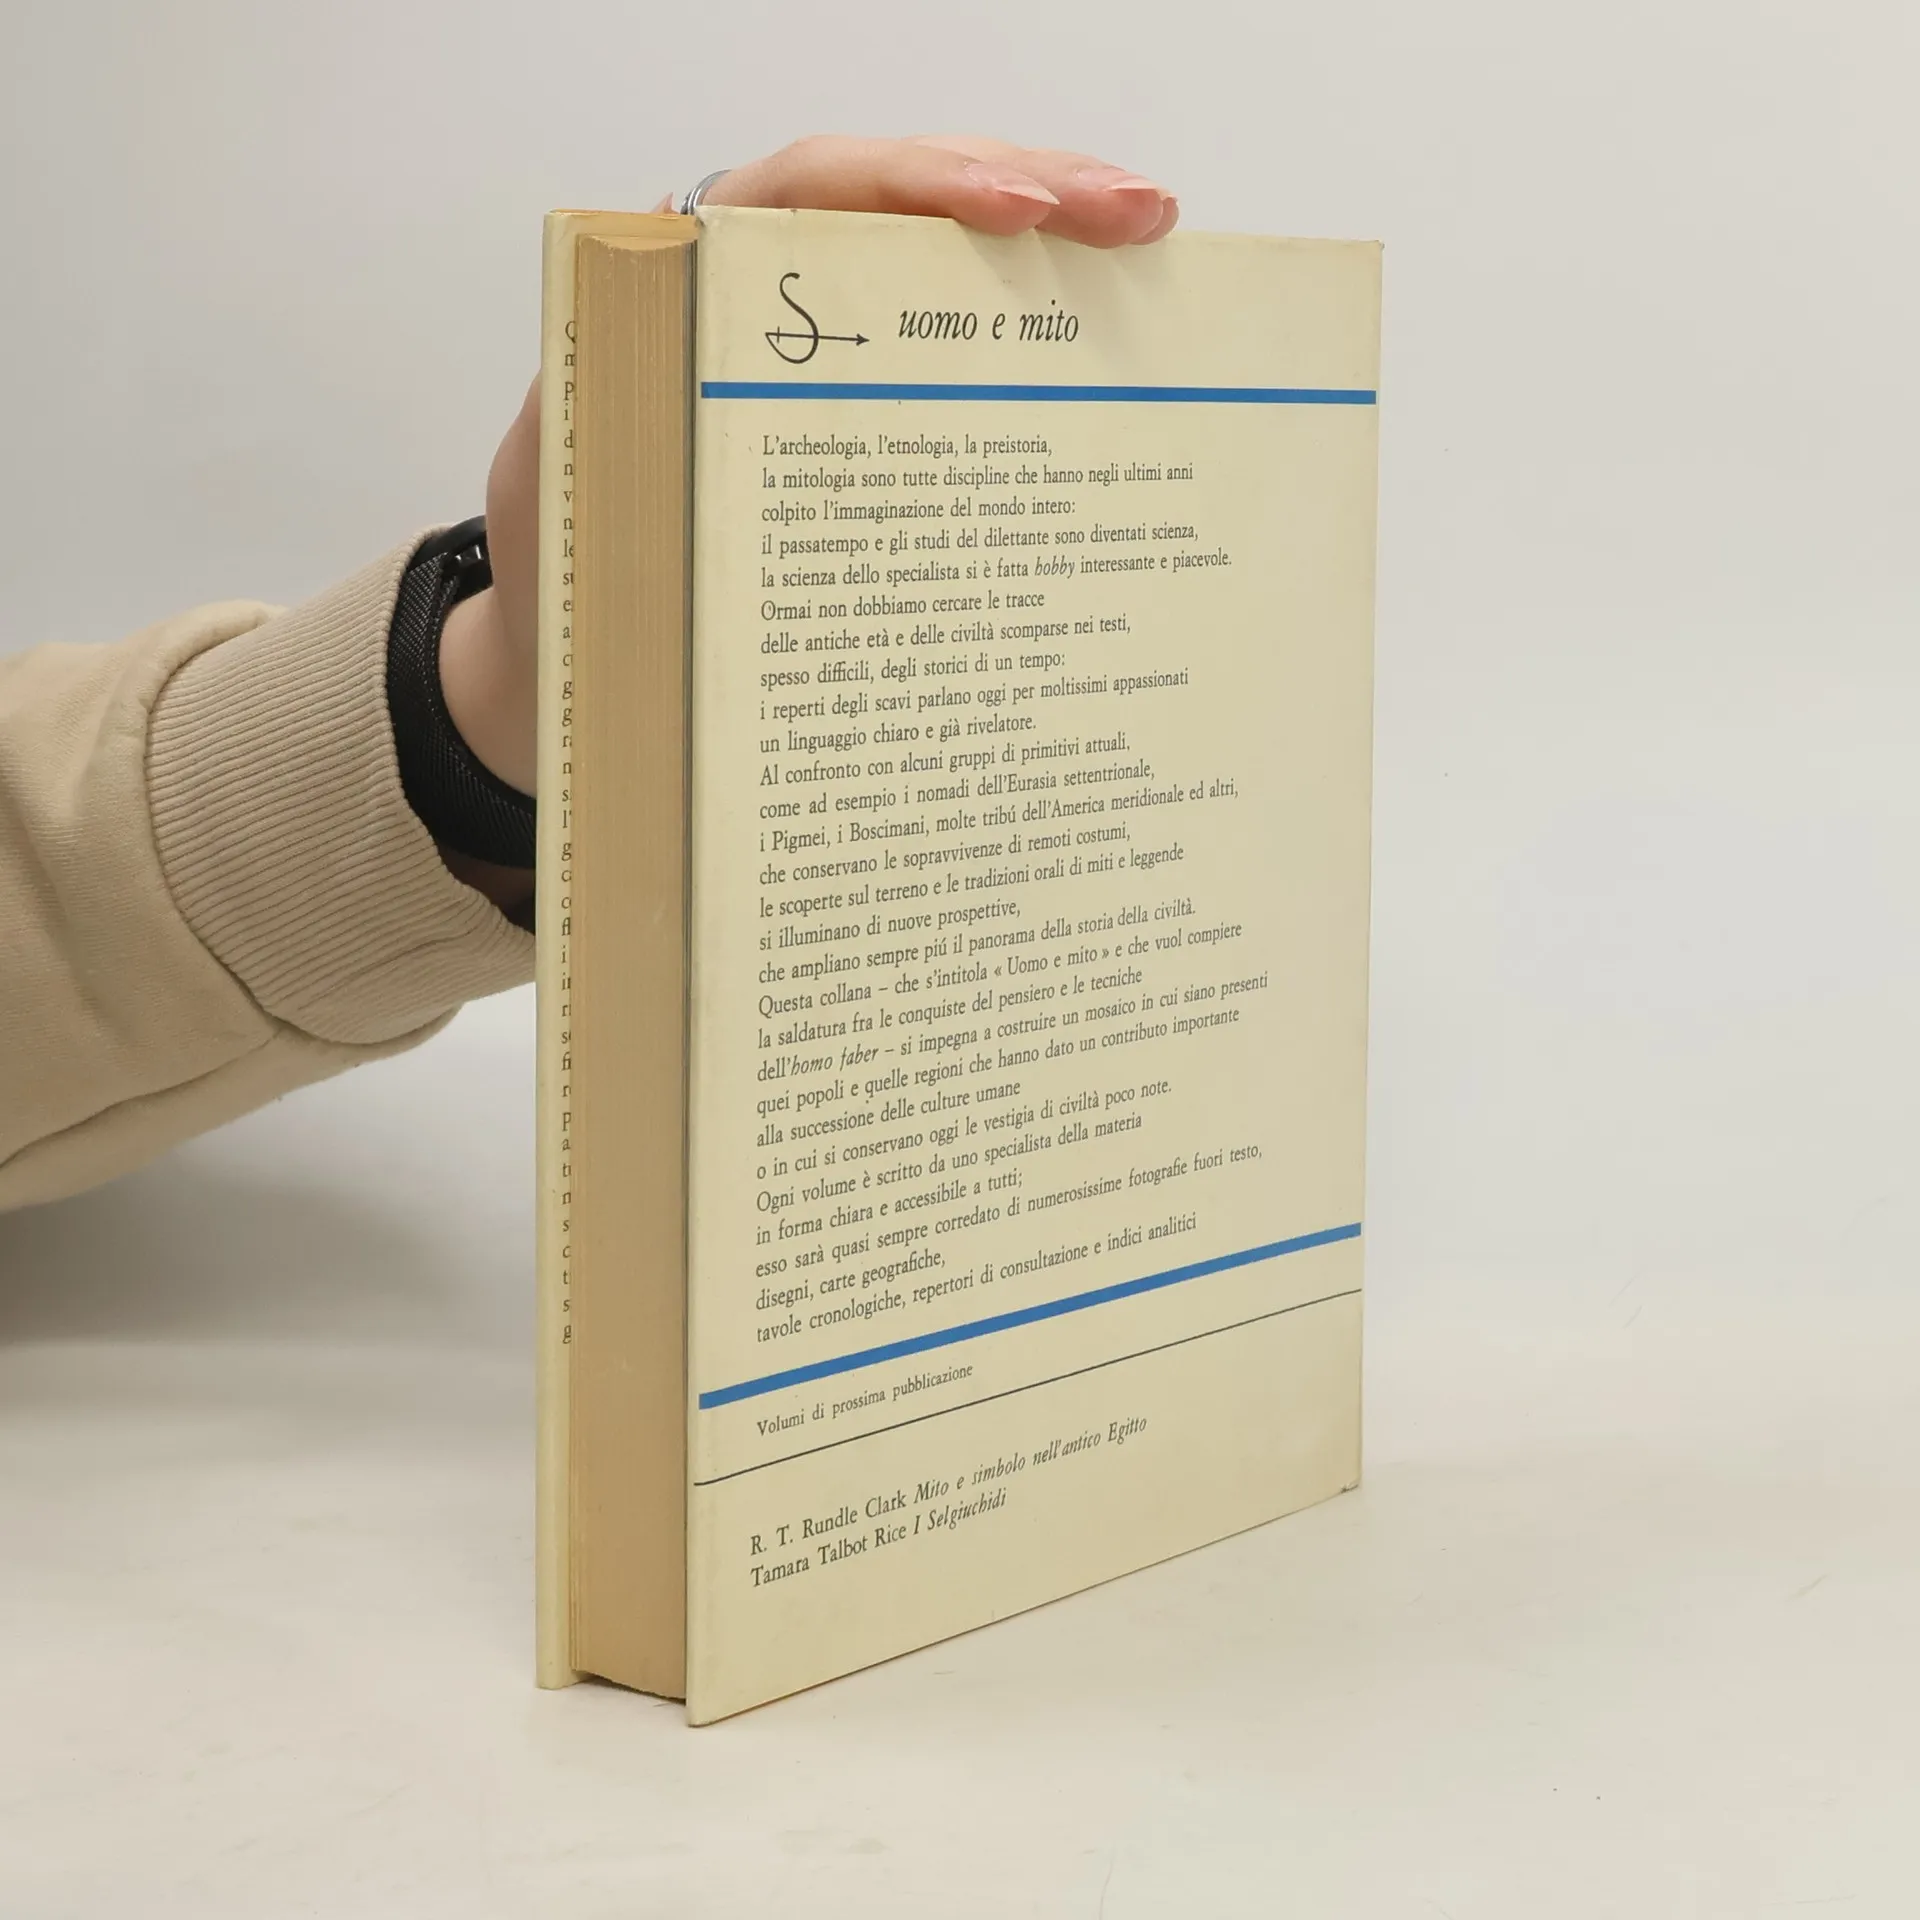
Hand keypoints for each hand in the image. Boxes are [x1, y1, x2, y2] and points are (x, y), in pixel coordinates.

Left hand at [437, 136, 1179, 817]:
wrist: (582, 656)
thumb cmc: (574, 571)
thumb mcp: (574, 483)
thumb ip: (617, 403)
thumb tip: (687, 342)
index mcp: (692, 283)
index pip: (816, 189)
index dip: (919, 187)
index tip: (1018, 212)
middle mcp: (769, 294)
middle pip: (911, 203)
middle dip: (1035, 192)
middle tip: (1141, 212)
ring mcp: (830, 353)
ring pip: (950, 269)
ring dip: (1056, 255)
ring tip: (1151, 242)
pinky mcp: (871, 415)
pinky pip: (959, 355)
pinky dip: (1036, 341)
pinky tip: (1110, 338)